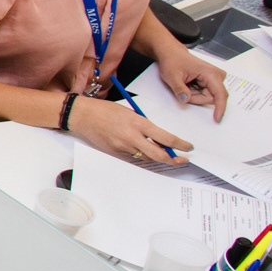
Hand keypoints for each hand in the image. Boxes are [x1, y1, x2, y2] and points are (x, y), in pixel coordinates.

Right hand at [67, 95, 192, 164]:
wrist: (83, 116)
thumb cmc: (105, 110)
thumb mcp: (130, 113)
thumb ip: (144, 125)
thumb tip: (157, 136)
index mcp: (139, 124)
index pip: (166, 138)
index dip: (180, 145)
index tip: (188, 147)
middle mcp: (132, 137)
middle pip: (159, 154)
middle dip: (173, 159)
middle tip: (182, 160)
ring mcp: (123, 146)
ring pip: (146, 157)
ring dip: (156, 156)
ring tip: (163, 154)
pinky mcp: (115, 152)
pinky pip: (133, 155)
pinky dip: (140, 153)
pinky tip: (140, 148)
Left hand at [156, 50, 227, 122]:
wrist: (171, 54)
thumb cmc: (173, 61)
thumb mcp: (172, 76)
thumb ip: (179, 89)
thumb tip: (186, 99)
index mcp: (211, 73)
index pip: (220, 94)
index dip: (220, 108)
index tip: (217, 119)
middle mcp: (216, 75)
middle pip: (211, 98)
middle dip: (196, 98)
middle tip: (183, 88)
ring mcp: (215, 78)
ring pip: (207, 97)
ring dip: (194, 95)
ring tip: (185, 83)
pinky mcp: (211, 81)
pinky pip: (204, 94)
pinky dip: (194, 93)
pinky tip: (188, 84)